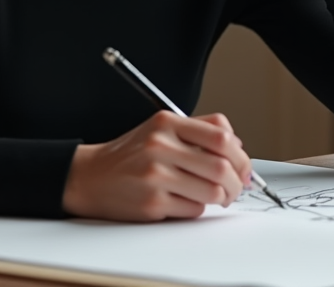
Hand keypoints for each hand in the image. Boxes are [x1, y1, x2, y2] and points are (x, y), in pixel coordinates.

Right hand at [61, 111, 252, 221]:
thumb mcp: (162, 128)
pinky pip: (193, 209)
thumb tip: (238, 144)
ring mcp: (156, 175)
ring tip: (215, 197)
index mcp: (167, 123)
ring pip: (212, 192)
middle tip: (236, 188)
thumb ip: (200, 129)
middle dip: (237, 183)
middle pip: (222, 167)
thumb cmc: (130, 155)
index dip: (240, 156)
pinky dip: (197, 208)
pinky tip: (185, 201)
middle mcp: (161, 146)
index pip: (221, 137)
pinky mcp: (152, 202)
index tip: (243, 167)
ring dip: (221, 198)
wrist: (90, 177)